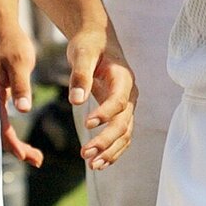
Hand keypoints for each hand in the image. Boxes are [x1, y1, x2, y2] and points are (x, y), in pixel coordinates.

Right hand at [0, 9, 42, 166]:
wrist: (2, 26)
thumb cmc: (11, 43)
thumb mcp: (20, 62)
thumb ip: (20, 86)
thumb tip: (22, 110)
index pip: (2, 126)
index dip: (14, 144)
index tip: (27, 157)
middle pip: (0, 131)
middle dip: (17, 149)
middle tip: (37, 160)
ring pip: (2, 126)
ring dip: (16, 142)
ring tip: (35, 155)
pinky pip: (3, 117)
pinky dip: (13, 129)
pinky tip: (24, 136)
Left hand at [66, 27, 135, 170]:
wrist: (98, 41)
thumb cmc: (89, 45)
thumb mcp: (82, 54)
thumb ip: (80, 76)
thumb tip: (76, 100)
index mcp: (123, 78)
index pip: (119, 100)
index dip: (105, 113)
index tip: (87, 124)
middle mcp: (130, 94)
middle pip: (124, 122)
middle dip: (106, 140)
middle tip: (86, 154)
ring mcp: (127, 105)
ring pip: (125, 133)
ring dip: (110, 150)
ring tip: (92, 165)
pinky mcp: (120, 112)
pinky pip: (122, 135)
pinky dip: (113, 150)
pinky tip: (99, 163)